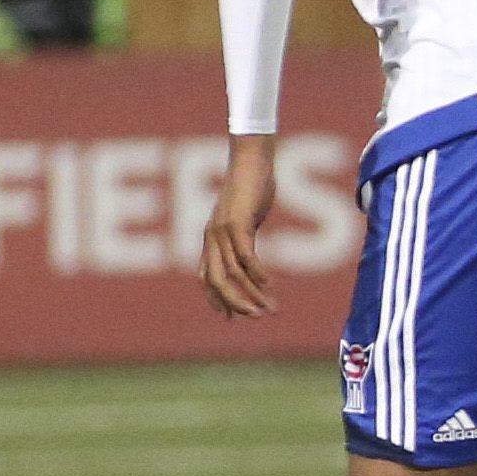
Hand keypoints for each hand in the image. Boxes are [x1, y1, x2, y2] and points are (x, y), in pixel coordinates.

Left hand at [200, 135, 277, 318]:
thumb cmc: (250, 185)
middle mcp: (212, 238)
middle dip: (235, 303)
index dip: (217, 299)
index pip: (206, 277)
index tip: (232, 317)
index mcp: (211, 239)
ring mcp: (222, 230)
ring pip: (232, 272)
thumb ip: (243, 236)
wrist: (251, 158)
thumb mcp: (244, 217)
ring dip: (251, 294)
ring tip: (269, 308)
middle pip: (216, 281)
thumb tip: (248, 254)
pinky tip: (269, 284)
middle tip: (257, 316)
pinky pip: (245, 253)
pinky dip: (257, 272)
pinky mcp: (237, 221)